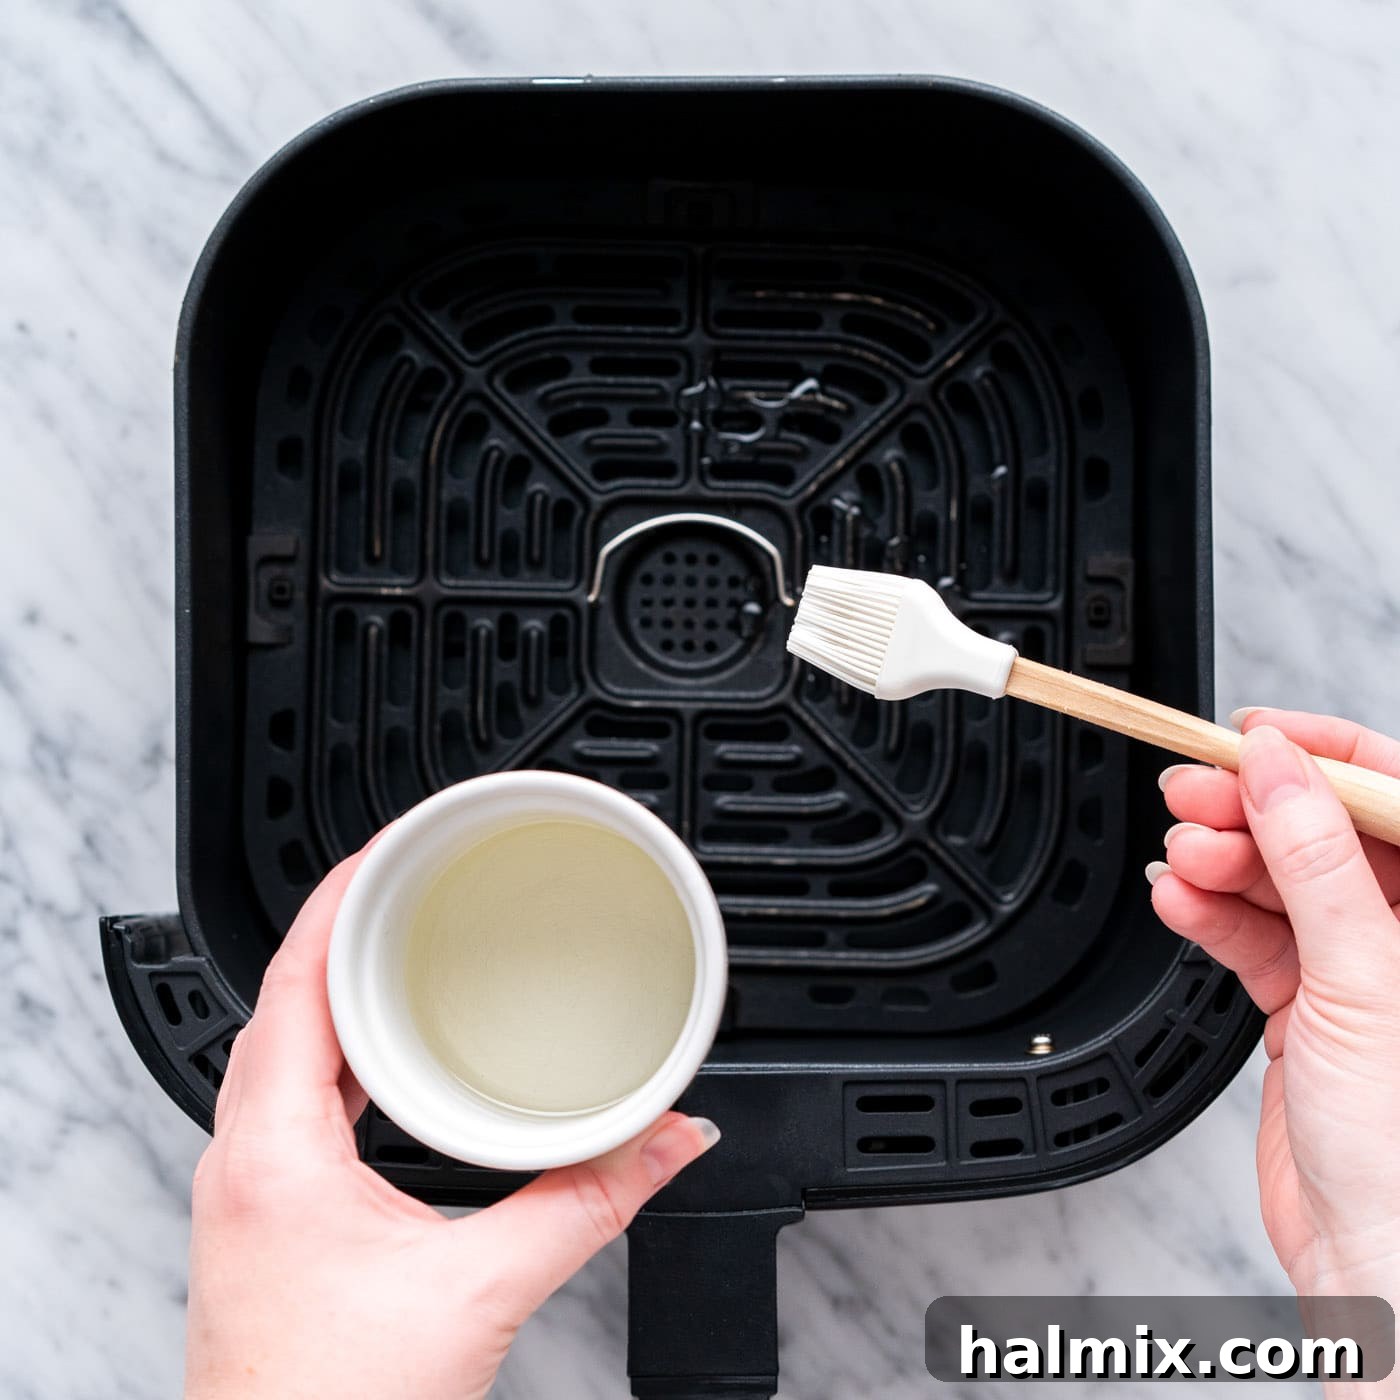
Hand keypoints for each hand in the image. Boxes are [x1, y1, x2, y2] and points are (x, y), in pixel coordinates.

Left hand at [184, 843, 718, 1399]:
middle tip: (406, 881)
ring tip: (401, 948)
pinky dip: (339, 1053)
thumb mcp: (479, 1292)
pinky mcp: (266, 1215)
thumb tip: (666, 1141)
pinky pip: (291, 1096)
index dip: (335, 900)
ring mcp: (246, 1187)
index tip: (382, 849)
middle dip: (345, 930)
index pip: (291, 981)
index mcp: (273, 1149)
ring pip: (282, 1048)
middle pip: (283, 1001)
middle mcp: (240, 1156)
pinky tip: (387, 1059)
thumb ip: (586, 1204)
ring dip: (338, 990)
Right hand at [1150, 712, 1399, 1299]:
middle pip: (1327, 836)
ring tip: (1181, 856)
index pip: (1395, 798)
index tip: (1253, 735)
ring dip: (1223, 863)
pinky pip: (1254, 937)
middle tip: (1191, 794)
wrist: (1377, 1270)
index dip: (1326, 754)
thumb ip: (1319, 865)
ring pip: (1284, 884)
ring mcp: (1360, 974)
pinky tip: (1180, 900)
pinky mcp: (1309, 1008)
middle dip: (1254, 810)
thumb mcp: (1364, 983)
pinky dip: (1210, 915)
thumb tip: (1280, 769)